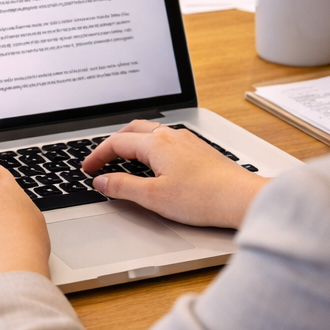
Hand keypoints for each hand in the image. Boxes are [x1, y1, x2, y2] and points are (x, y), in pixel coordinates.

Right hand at [81, 121, 268, 229]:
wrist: (241, 199)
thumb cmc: (203, 197)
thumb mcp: (152, 197)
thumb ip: (122, 187)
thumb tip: (102, 182)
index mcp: (156, 143)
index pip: (116, 143)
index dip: (97, 156)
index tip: (88, 169)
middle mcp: (172, 136)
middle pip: (133, 130)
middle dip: (113, 143)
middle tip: (101, 160)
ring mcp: (188, 142)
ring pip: (152, 133)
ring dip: (133, 143)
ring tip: (124, 160)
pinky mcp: (200, 151)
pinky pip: (167, 141)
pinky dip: (151, 147)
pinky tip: (155, 164)